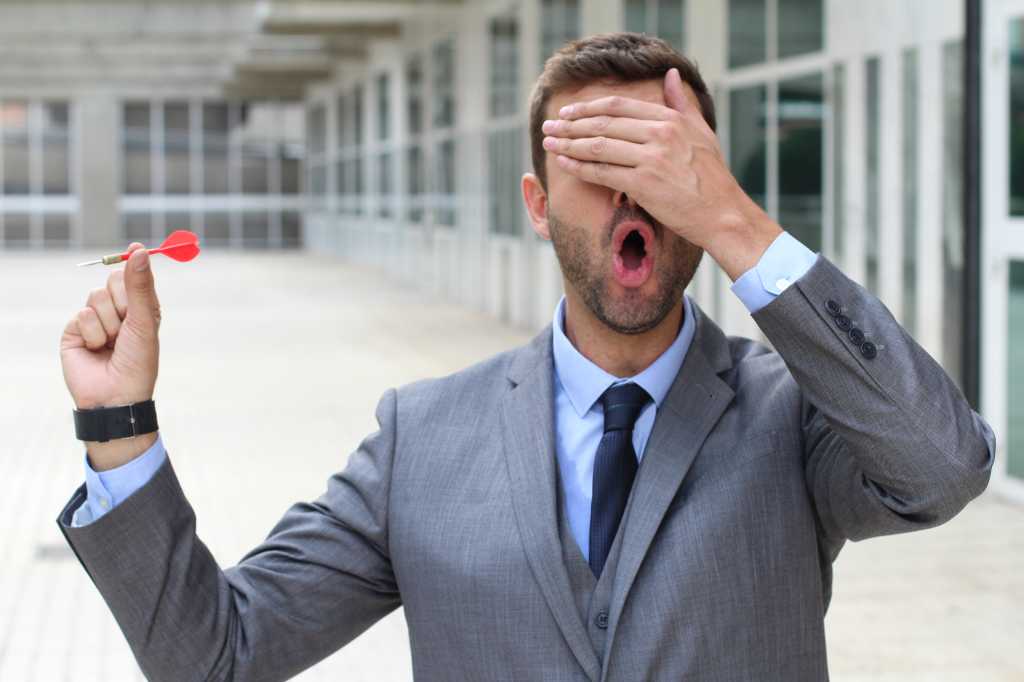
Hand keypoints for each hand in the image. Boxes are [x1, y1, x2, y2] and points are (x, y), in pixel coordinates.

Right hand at [60, 243, 161, 410]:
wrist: (116, 395)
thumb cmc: (138, 361)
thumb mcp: (144, 321)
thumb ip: (139, 286)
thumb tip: (138, 251)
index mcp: (141, 308)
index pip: (136, 276)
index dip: (136, 263)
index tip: (135, 249)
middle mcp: (119, 311)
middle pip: (114, 280)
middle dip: (122, 301)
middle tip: (127, 325)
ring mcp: (95, 319)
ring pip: (96, 296)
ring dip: (108, 322)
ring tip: (112, 343)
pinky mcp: (75, 330)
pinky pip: (82, 315)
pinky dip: (92, 333)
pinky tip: (96, 349)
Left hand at [541, 68, 781, 277]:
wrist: (722, 212)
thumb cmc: (711, 176)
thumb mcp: (701, 131)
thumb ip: (681, 103)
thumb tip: (671, 74)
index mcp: (670, 119)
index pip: (618, 106)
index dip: (587, 107)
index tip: (567, 111)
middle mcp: (660, 134)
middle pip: (603, 123)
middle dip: (570, 124)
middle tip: (549, 126)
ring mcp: (651, 159)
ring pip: (598, 146)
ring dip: (568, 144)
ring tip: (548, 142)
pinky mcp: (644, 184)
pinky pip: (602, 172)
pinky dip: (578, 167)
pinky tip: (563, 163)